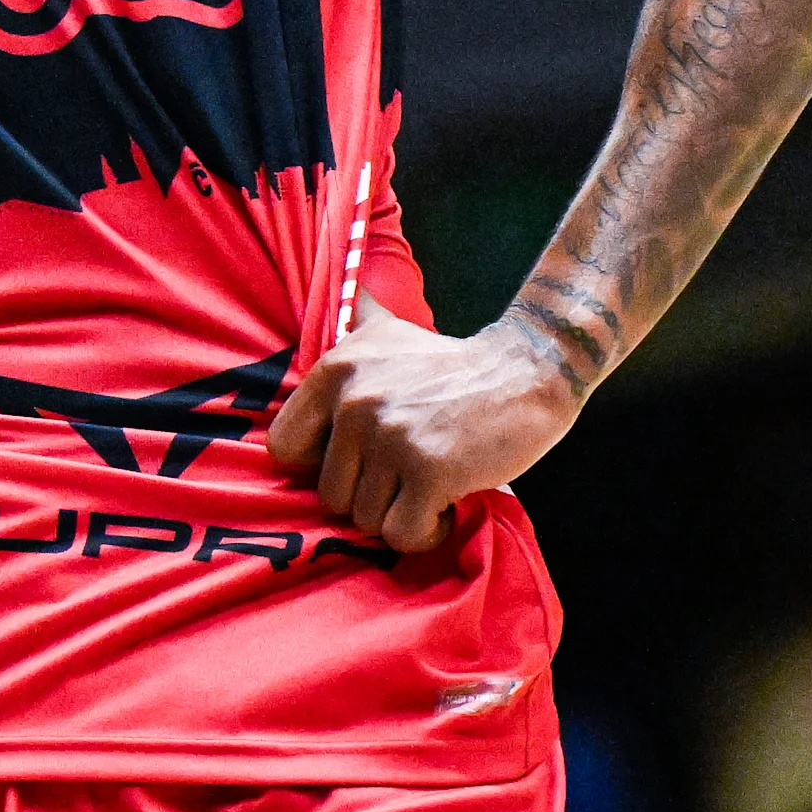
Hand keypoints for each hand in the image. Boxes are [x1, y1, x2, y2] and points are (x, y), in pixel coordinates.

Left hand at [263, 309, 577, 553]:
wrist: (527, 371)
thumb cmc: (452, 365)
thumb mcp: (388, 335)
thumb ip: (349, 336)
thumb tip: (341, 276)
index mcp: (335, 371)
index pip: (284, 446)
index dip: (318, 465)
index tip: (354, 463)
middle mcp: (354, 403)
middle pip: (331, 495)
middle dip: (370, 497)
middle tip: (406, 477)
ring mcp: (391, 437)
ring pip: (366, 520)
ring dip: (401, 515)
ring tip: (430, 487)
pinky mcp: (428, 471)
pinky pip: (402, 535)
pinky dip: (426, 532)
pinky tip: (446, 506)